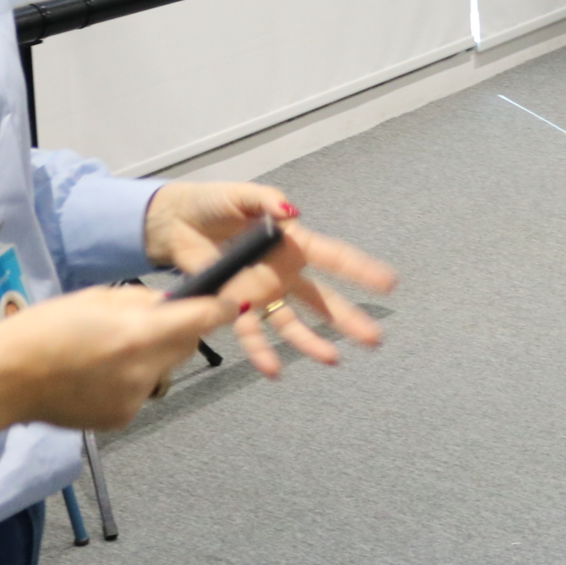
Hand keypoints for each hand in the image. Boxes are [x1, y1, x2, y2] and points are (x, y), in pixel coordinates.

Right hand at [0, 283, 230, 459]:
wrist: (4, 380)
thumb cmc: (43, 329)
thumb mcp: (96, 298)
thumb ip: (141, 302)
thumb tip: (172, 304)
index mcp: (138, 335)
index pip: (202, 320)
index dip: (221, 308)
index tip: (231, 302)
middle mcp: (144, 371)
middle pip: (187, 346)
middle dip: (179, 331)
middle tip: (147, 323)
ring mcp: (135, 399)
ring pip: (164, 369)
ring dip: (152, 356)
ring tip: (110, 350)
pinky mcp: (123, 419)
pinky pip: (142, 390)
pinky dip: (131, 379)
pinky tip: (98, 374)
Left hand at [145, 180, 395, 377]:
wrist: (176, 221)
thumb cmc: (213, 202)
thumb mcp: (239, 194)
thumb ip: (264, 200)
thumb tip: (288, 210)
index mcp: (292, 242)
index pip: (333, 257)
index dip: (361, 269)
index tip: (389, 283)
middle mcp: (282, 271)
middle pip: (322, 299)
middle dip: (348, 318)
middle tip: (374, 337)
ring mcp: (261, 291)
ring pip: (293, 322)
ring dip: (312, 342)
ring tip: (332, 359)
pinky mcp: (234, 304)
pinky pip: (252, 332)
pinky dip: (262, 352)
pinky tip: (275, 370)